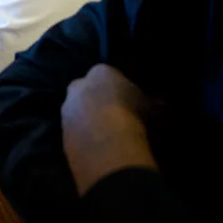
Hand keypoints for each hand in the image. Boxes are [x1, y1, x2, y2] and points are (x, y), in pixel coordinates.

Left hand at [61, 64, 158, 194]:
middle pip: (86, 91)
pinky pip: (74, 133)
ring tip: (107, 137)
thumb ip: (151, 104)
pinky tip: (98, 149)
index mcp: (99, 73)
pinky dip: (84, 139)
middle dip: (97, 102)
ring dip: (88, 121)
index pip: (106, 75)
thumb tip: (160, 107)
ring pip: (76, 112)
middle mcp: (76, 88)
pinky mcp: (62, 134)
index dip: (118, 89)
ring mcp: (66, 111)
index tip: (127, 101)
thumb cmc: (133, 117)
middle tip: (114, 118)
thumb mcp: (150, 107)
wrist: (108, 145)